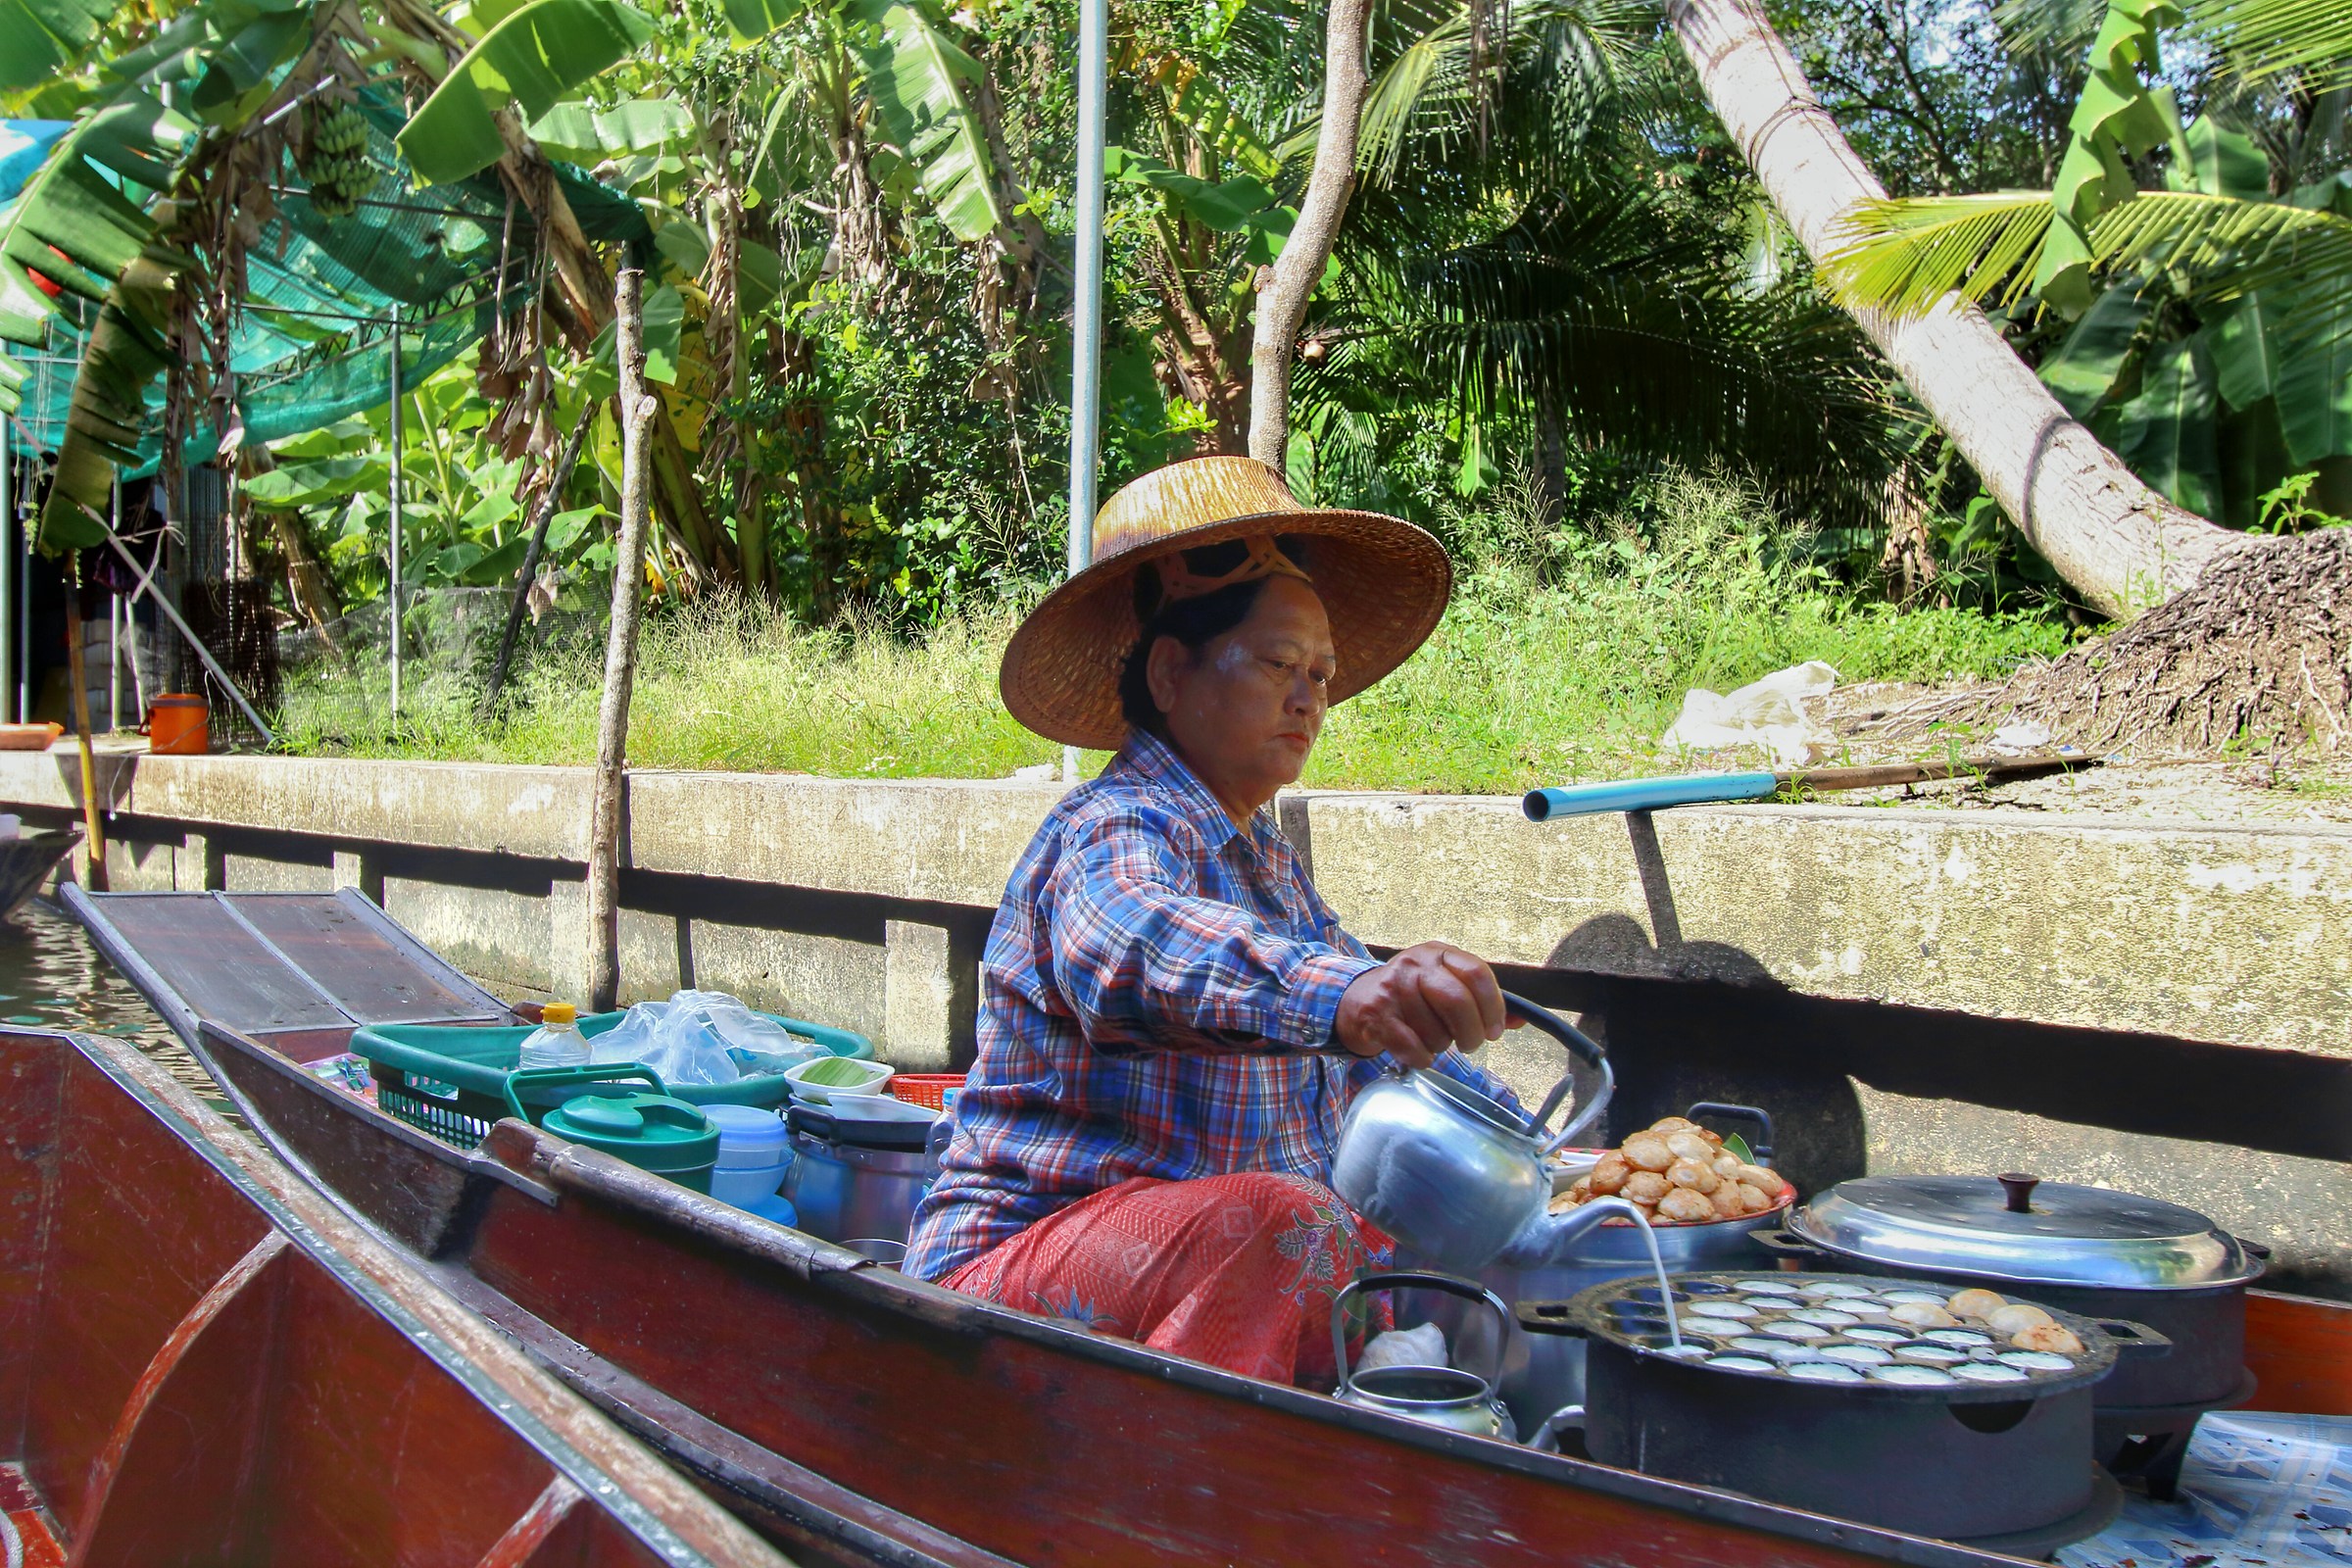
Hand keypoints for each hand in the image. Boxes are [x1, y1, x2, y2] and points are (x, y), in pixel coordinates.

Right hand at [1334, 942, 1506, 1068]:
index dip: (1493, 1006)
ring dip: (1441, 1047)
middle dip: (1472, 1033)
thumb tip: (1521, 1019)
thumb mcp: (1445, 984)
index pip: (1477, 973)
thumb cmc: (1412, 994)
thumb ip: (1482, 1000)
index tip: (1495, 1030)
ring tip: (1434, 1040)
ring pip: (1435, 1031)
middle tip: (1471, 1044)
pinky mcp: (1376, 1014)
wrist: (1358, 999)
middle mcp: (1415, 964)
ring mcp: (1393, 988)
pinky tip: (1420, 1053)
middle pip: (1457, 1001)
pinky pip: (1412, 1047)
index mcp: (1439, 953)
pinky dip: (1422, 1058)